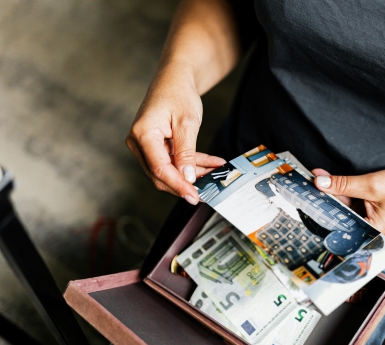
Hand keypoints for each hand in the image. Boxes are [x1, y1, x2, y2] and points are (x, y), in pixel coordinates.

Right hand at [126, 63, 224, 203]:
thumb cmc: (178, 93)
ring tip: (215, 171)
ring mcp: (145, 145)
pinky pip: (172, 161)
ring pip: (168, 170)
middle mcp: (138, 142)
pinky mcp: (154, 146)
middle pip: (160, 174)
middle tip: (206, 191)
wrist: (174, 78)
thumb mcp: (187, 123)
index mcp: (143, 134)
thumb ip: (186, 152)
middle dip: (185, 183)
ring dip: (191, 174)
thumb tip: (186, 178)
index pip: (160, 169)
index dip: (178, 185)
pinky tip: (212, 163)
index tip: (194, 196)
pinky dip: (191, 164)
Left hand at [312, 168, 384, 235]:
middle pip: (337, 214)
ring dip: (329, 192)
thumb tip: (320, 183)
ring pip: (341, 207)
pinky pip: (348, 203)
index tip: (303, 198)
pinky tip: (326, 181)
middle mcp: (365, 230)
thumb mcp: (372, 184)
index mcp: (369, 231)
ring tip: (314, 178)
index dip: (319, 210)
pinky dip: (339, 192)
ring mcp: (365, 222)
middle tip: (305, 182)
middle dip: (322, 197)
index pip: (337, 222)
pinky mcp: (366, 213)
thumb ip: (344, 184)